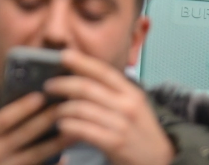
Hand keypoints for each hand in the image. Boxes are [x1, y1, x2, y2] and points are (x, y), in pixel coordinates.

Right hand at [0, 92, 63, 164]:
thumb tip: (18, 114)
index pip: (3, 119)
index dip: (22, 108)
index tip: (40, 96)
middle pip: (24, 135)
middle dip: (46, 120)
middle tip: (68, 107)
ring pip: (35, 155)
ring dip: (55, 143)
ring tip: (73, 131)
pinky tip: (64, 159)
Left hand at [46, 50, 175, 164]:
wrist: (160, 160)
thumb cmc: (139, 130)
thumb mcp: (132, 105)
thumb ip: (111, 92)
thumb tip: (80, 75)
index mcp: (131, 93)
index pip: (103, 71)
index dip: (82, 61)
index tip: (63, 55)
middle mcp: (127, 106)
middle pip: (86, 88)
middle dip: (62, 84)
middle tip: (48, 86)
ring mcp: (121, 125)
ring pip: (80, 108)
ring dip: (62, 108)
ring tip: (55, 110)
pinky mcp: (114, 143)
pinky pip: (82, 129)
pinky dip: (67, 125)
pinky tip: (63, 126)